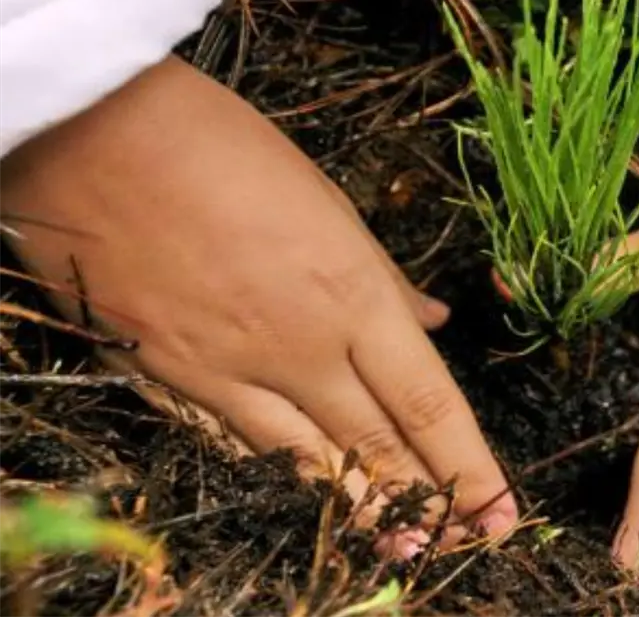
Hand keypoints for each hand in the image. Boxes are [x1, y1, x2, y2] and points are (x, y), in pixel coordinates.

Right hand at [0, 56, 516, 553]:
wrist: (94, 135)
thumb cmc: (222, 148)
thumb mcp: (326, 200)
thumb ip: (384, 277)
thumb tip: (434, 320)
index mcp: (350, 297)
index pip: (429, 406)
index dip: (470, 468)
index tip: (501, 511)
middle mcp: (299, 350)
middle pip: (377, 448)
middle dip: (425, 504)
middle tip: (458, 543)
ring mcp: (228, 372)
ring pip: (307, 465)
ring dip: (359, 511)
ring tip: (397, 546)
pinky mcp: (166, 381)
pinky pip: (234, 445)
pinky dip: (277, 476)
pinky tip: (301, 498)